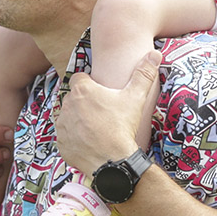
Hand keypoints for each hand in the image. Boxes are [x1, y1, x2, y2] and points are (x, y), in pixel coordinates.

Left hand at [56, 51, 160, 174]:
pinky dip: (74, 138)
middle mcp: (67, 105)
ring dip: (78, 120)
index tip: (101, 95)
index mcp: (82, 90)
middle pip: (74, 98)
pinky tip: (89, 142)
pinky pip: (66, 136)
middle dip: (85, 103)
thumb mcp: (135, 98)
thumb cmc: (123, 127)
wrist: (113, 161)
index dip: (91, 85)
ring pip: (68, 116)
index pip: (80, 79)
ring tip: (96, 128)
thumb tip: (155, 54)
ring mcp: (62, 125)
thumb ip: (144, 74)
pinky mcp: (60, 143)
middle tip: (102, 113)